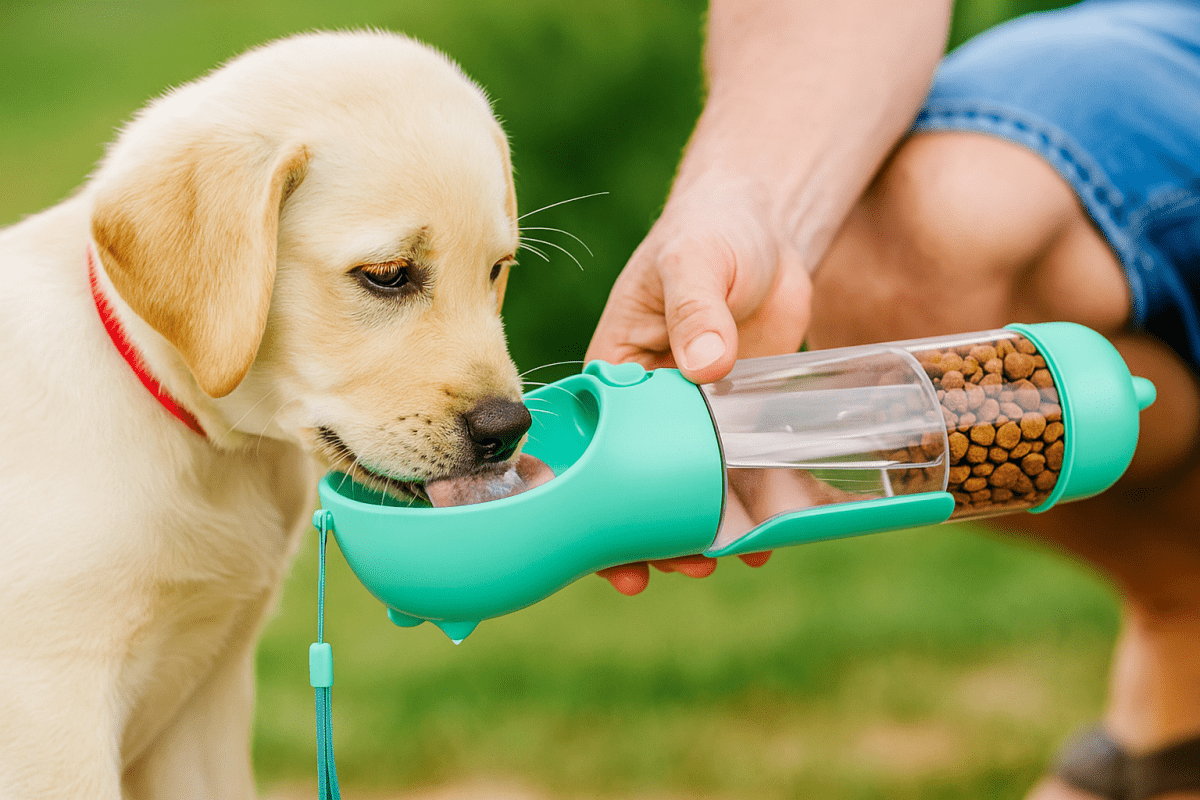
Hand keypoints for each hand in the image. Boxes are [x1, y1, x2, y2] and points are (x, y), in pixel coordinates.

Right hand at [587, 171, 810, 592]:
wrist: (768, 228)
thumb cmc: (711, 232)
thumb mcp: (694, 262)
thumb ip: (696, 309)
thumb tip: (704, 365)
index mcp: (615, 369)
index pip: (590, 443)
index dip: (590, 497)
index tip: (602, 542)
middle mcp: (648, 403)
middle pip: (638, 480)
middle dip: (648, 531)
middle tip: (675, 567)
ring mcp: (696, 415)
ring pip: (688, 485)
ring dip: (699, 527)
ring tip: (721, 560)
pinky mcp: (739, 415)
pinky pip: (739, 468)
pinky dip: (749, 503)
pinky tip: (766, 536)